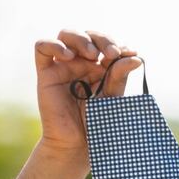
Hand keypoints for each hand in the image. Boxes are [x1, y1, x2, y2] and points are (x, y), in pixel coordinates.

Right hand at [33, 29, 142, 157]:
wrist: (77, 143)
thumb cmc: (97, 122)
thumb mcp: (112, 96)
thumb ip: (119, 75)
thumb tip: (136, 56)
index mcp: (99, 66)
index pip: (106, 44)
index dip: (116, 44)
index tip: (129, 53)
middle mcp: (80, 62)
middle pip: (88, 35)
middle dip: (102, 39)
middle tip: (113, 53)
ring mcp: (63, 66)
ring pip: (67, 35)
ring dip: (81, 39)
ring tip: (93, 54)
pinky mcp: (46, 73)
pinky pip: (42, 47)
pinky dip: (55, 45)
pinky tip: (68, 55)